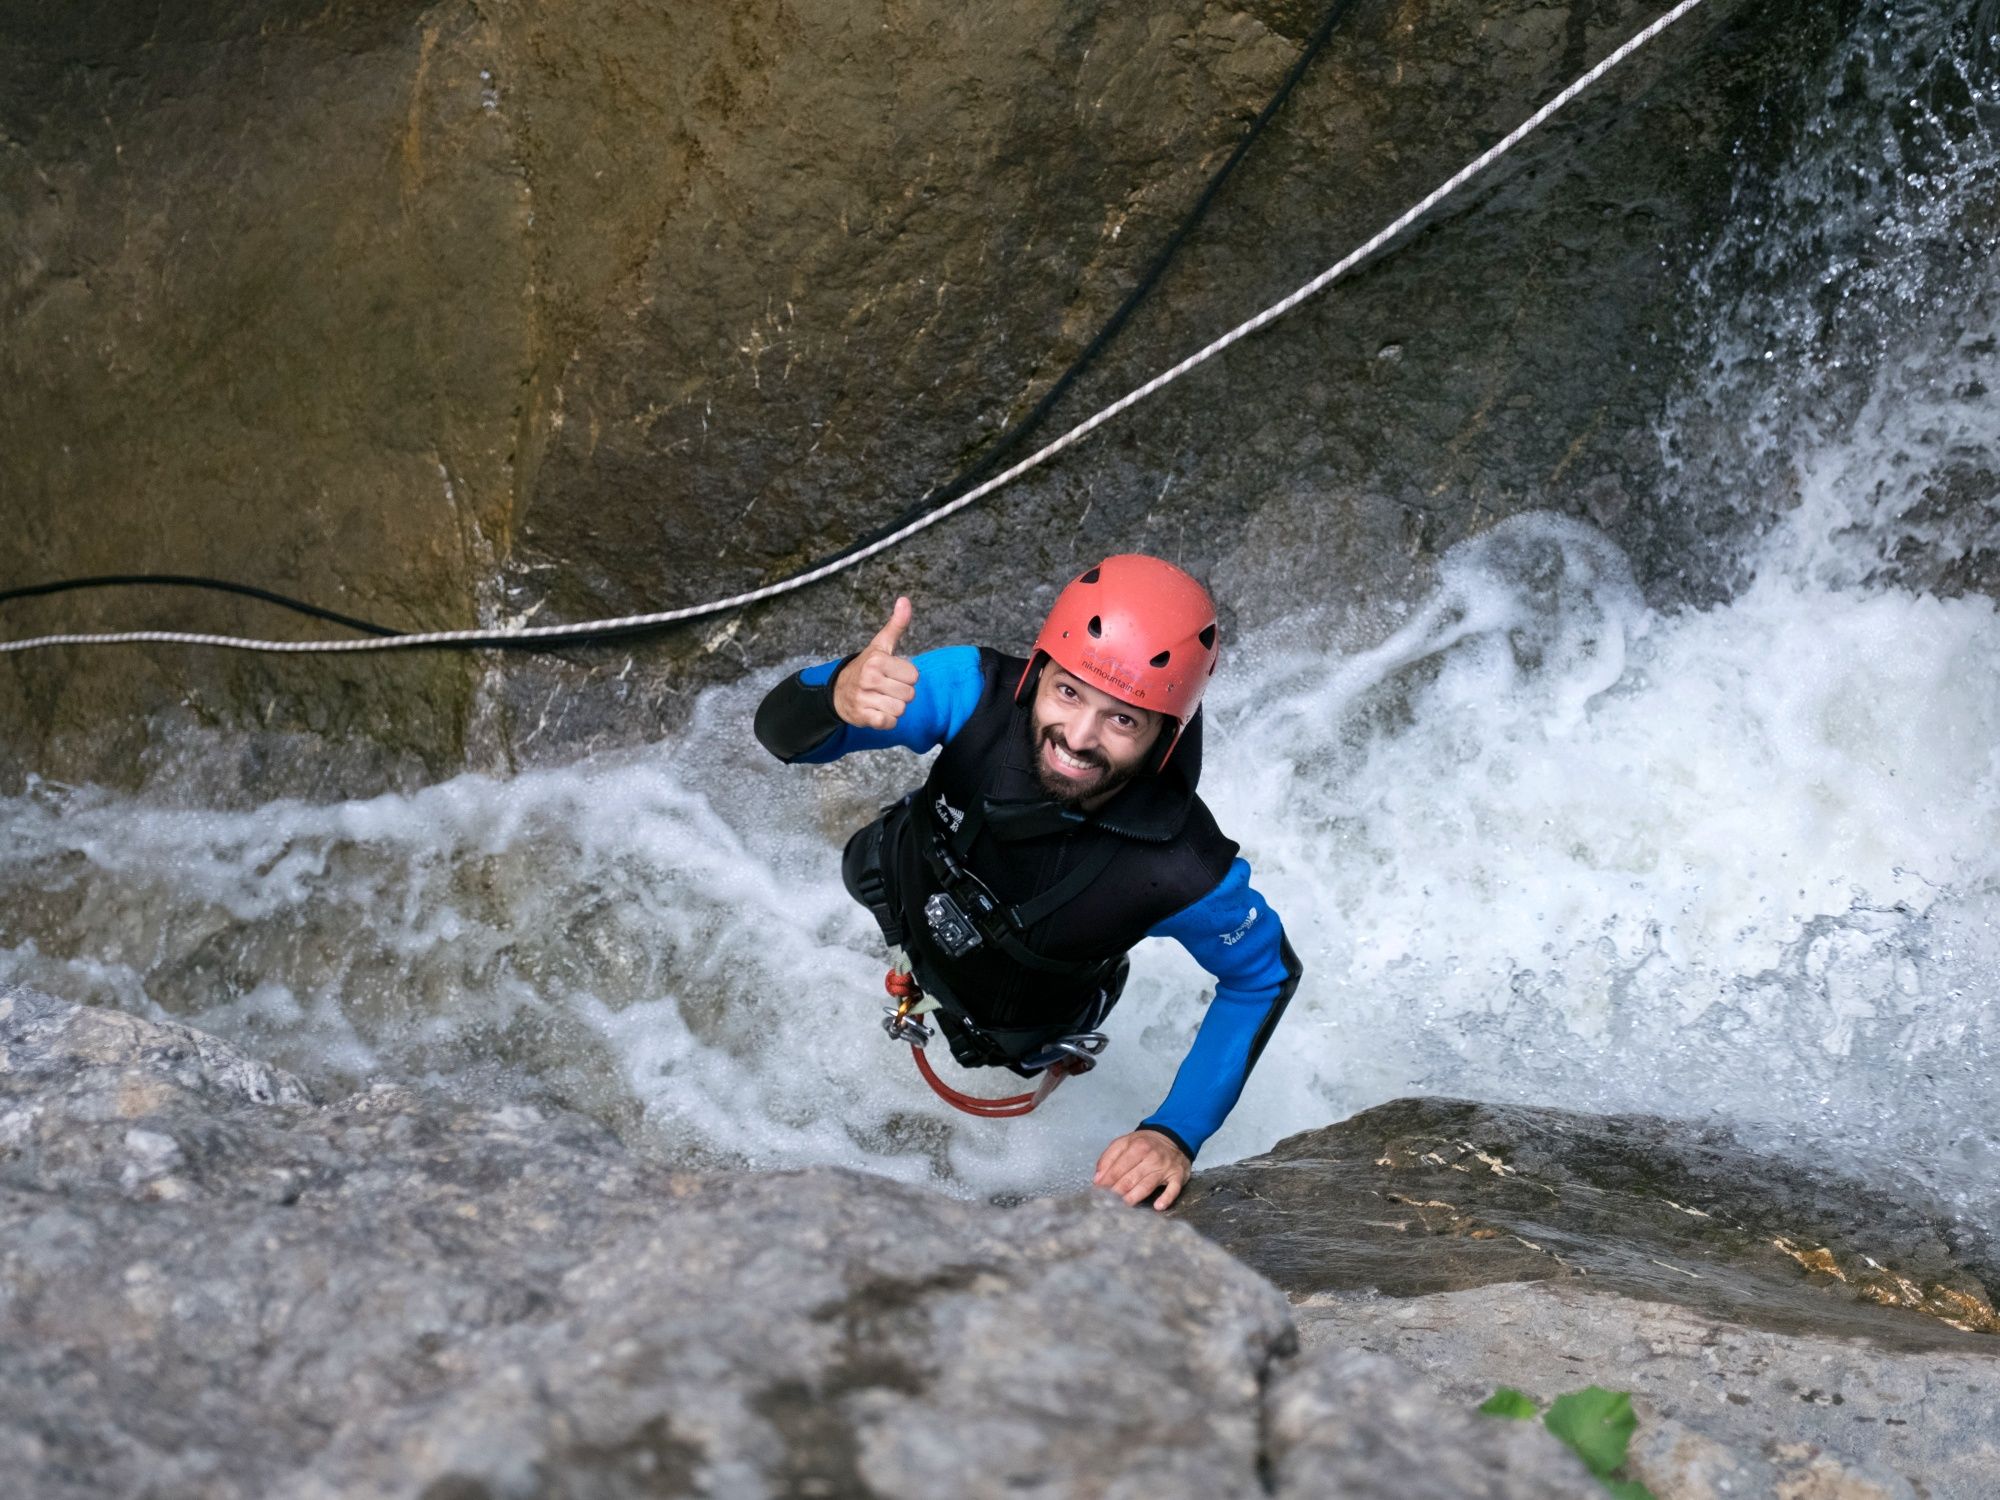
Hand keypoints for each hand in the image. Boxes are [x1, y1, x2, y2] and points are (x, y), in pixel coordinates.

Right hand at [833, 597, 919, 729]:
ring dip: (894, 707)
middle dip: (901, 693)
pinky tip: (877, 711)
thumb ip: (896, 625)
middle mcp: (869, 678)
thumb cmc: (866, 667)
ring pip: (901, 710)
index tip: (892, 674)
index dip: (905, 676)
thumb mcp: (880, 645)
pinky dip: (887, 720)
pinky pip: (890, 723)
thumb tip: (905, 600)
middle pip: (910, 694)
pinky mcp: (863, 717)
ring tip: (881, 699)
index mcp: (877, 660)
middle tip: (886, 688)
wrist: (837, 692)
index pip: (914, 675)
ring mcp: (865, 698)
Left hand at [1093, 1129, 1191, 1210]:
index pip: (1118, 1167)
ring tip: (1124, 1205)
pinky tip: (1158, 1206)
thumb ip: (1108, 1157)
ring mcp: (1165, 1167)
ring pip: (1147, 1185)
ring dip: (1135, 1196)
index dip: (1106, 1180)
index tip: (1098, 1190)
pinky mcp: (1177, 1176)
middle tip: (1108, 1201)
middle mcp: (1151, 1157)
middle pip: (1131, 1178)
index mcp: (1137, 1147)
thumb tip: (1098, 1178)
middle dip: (1117, 1191)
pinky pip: (1173, 1189)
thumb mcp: (1125, 1142)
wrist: (1174, 1136)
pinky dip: (1166, 1198)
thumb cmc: (1145, 1143)